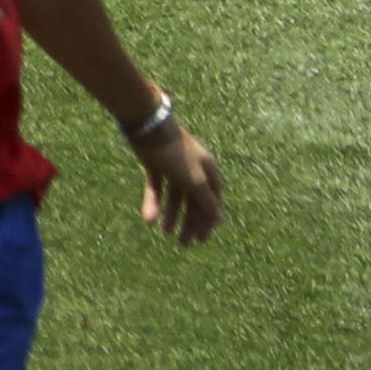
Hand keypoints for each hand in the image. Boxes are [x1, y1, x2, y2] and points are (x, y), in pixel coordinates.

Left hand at [139, 119, 225, 247]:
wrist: (149, 127)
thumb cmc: (177, 154)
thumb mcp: (194, 182)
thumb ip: (206, 201)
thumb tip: (222, 221)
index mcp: (209, 171)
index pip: (212, 200)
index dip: (208, 220)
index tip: (202, 239)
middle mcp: (194, 169)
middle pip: (193, 201)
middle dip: (189, 222)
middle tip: (183, 242)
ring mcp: (174, 167)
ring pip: (175, 196)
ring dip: (171, 215)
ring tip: (164, 233)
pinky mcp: (155, 164)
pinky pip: (157, 188)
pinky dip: (153, 203)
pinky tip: (149, 219)